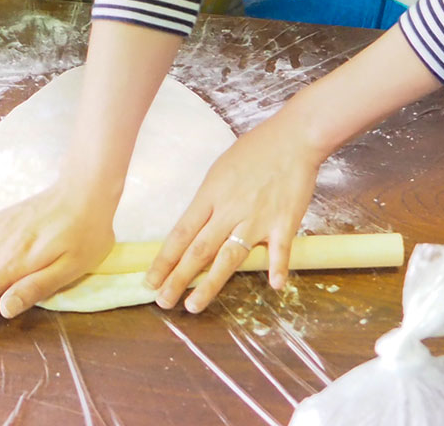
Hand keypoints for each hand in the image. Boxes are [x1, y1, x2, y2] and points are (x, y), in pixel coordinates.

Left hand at [145, 106, 326, 312]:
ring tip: (193, 305)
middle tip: (163, 301)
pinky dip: (276, 268)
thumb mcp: (220, 171)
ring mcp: (256, 219)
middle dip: (178, 278)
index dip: (164, 259)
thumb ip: (209, 202)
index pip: (181, 233)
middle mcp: (229, 211)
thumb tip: (196, 226)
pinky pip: (279, 251)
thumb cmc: (255, 151)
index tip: (150, 280)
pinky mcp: (284, 223)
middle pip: (198, 250)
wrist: (293, 139)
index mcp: (210, 196)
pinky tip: (273, 286)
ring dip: (210, 284)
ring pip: (228, 258)